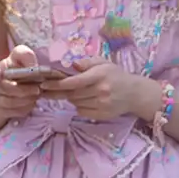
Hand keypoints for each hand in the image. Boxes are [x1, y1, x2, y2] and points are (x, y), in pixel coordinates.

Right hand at [0, 45, 40, 117]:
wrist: (18, 83)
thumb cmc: (19, 66)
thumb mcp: (23, 56)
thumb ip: (25, 55)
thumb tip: (32, 67)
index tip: (1, 74)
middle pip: (2, 89)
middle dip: (21, 89)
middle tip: (37, 88)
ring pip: (7, 102)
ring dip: (24, 99)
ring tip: (37, 95)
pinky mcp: (1, 111)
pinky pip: (12, 112)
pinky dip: (24, 108)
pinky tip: (32, 102)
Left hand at [40, 58, 158, 120]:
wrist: (134, 93)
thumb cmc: (115, 75)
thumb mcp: (102, 63)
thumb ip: (86, 62)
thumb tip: (70, 65)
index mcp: (99, 75)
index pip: (74, 82)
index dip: (57, 84)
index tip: (43, 84)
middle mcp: (101, 90)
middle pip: (71, 94)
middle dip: (59, 91)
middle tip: (49, 89)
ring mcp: (102, 104)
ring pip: (75, 103)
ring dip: (71, 98)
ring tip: (77, 92)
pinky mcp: (102, 115)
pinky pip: (81, 112)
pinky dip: (79, 107)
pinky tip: (85, 100)